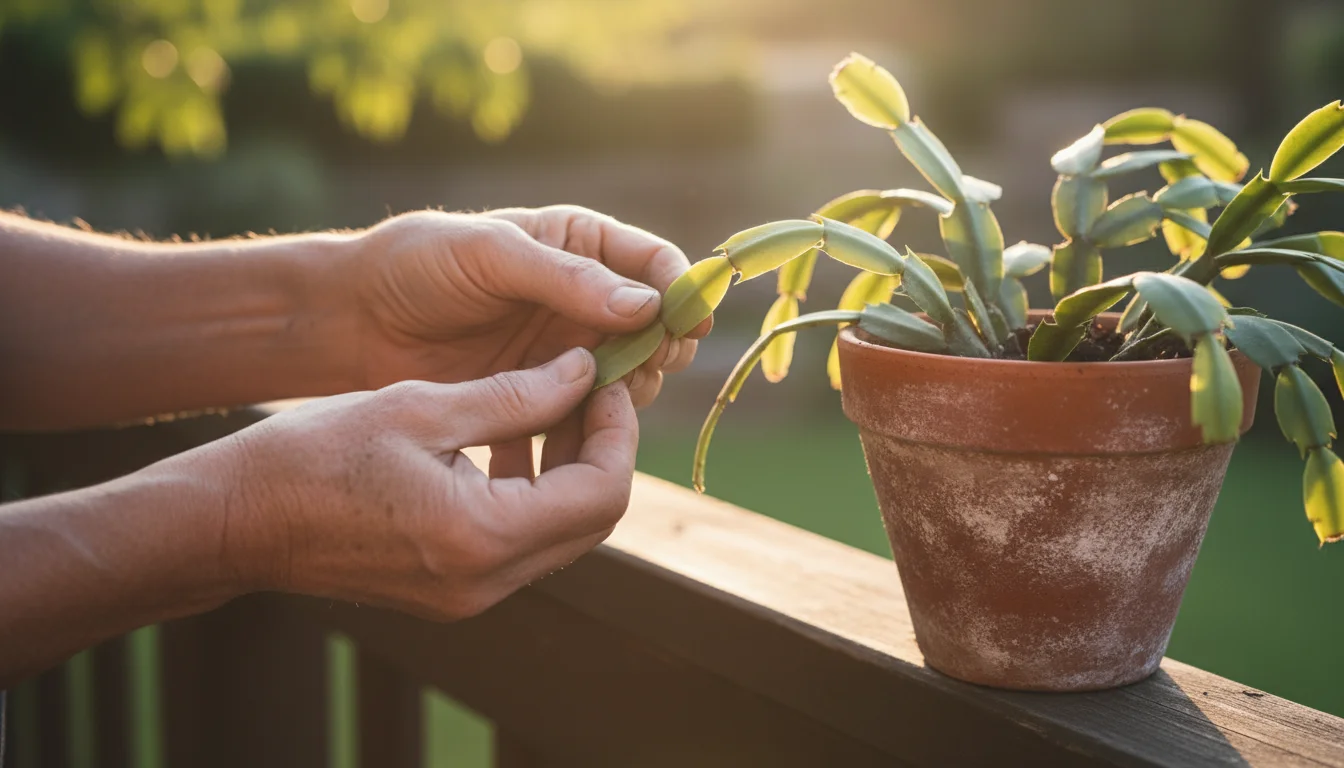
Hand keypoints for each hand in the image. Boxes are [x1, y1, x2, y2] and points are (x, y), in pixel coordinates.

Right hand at [216, 348, 632, 619]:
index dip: (618, 432)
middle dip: (601, 448)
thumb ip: (516, 394)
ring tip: (553, 401)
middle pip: (591, 520)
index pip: (601, 493)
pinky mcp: (451, 592)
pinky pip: (521, 544)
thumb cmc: (315, 456)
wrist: (237, 522)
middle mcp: (486, 582)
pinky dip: (534, 494)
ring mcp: (469, 595)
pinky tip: (513, 440)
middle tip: (589, 386)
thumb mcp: (421, 406)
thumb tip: (585, 372)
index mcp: (482, 536)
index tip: (607, 378)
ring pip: (561, 534)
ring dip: (570, 470)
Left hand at [347, 205, 709, 408]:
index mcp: (581, 244)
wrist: (356, 321)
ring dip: (632, 390)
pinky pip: (590, 415)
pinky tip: (578, 428)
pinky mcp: (544, 394)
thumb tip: (647, 305)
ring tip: (606, 398)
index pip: (655, 264)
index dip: (682, 292)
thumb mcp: (490, 254)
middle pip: (658, 327)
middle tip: (645, 366)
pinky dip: (594, 424)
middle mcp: (585, 298)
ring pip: (633, 376)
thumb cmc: (418, 265)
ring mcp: (567, 350)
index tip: (688, 323)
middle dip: (662, 348)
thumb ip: (566, 279)